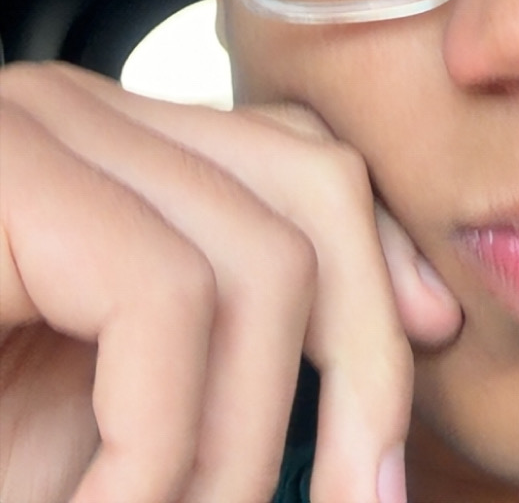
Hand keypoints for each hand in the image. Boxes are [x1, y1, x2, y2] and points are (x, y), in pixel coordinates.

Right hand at [0, 61, 461, 502]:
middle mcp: (81, 114)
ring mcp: (43, 128)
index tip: (417, 394)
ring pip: (258, 257)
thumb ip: (216, 386)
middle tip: (365, 500)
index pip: (301, 158)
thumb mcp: (110, 418)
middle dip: (365, 356)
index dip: (381, 272)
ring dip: (244, 444)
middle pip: (312, 186)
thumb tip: (371, 445)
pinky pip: (158, 297)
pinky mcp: (4, 171)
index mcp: (114, 153)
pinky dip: (160, 445)